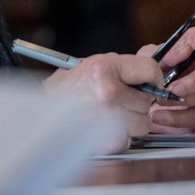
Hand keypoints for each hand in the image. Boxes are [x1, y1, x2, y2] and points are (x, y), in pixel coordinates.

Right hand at [44, 53, 162, 149]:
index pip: (149, 68)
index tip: (149, 83)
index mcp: (103, 68)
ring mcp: (109, 118)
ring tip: (109, 115)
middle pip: (147, 100)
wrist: (40, 115)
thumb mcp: (91, 65)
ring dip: (131, 121)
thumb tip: (155, 53)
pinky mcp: (108, 140)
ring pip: (143, 122)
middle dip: (136, 102)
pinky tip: (104, 128)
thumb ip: (124, 64)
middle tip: (117, 101)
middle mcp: (108, 92)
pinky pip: (130, 139)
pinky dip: (121, 137)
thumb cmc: (64, 90)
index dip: (153, 77)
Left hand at [139, 25, 194, 132]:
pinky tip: (164, 117)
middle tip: (171, 90)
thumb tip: (184, 52)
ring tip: (161, 104)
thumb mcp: (154, 54)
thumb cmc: (156, 64)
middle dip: (192, 86)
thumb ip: (167, 52)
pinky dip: (184, 119)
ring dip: (186, 103)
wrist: (151, 86)